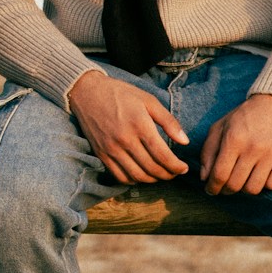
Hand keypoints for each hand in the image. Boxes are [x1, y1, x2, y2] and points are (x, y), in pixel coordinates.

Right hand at [67, 69, 189, 184]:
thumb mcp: (148, 100)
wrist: (86, 92)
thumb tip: (185, 141)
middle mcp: (125, 140)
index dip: (177, 167)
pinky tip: (141, 174)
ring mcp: (111, 149)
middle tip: (175, 173)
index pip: (163, 156)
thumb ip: (168, 121)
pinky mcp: (101, 154)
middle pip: (152, 169)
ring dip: (153, 180)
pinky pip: (120, 176)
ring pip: (137, 176)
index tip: (184, 168)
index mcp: (140, 125)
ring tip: (160, 174)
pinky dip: (133, 180)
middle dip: (168, 175)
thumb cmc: (120, 93)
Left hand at [200, 93, 271, 194]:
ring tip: (242, 181)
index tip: (210, 190)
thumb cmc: (243, 118)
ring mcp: (271, 155)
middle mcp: (252, 148)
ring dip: (244, 189)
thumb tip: (204, 177)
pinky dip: (263, 185)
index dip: (212, 187)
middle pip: (235, 185)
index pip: (220, 174)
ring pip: (253, 189)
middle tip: (224, 188)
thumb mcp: (220, 127)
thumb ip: (208, 151)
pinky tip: (258, 176)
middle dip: (226, 190)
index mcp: (233, 140)